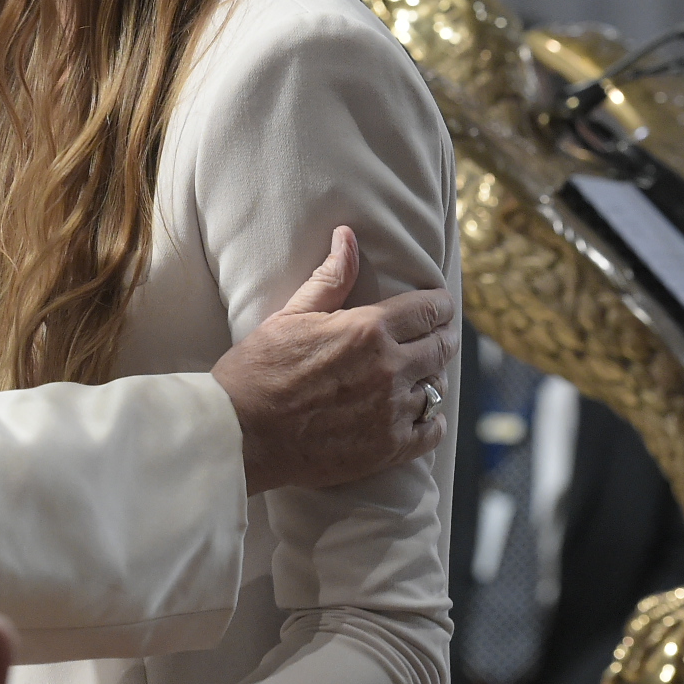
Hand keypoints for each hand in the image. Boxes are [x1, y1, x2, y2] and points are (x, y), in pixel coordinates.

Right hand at [211, 226, 457, 494]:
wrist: (241, 432)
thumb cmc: (258, 369)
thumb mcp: (291, 315)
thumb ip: (330, 279)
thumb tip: (348, 236)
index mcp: (367, 329)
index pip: (429, 310)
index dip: (440, 305)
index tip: (440, 306)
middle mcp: (389, 368)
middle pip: (442, 346)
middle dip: (443, 337)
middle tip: (437, 336)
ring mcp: (391, 410)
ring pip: (437, 388)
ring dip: (431, 378)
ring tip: (418, 376)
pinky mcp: (388, 447)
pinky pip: (431, 430)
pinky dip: (430, 421)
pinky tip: (416, 415)